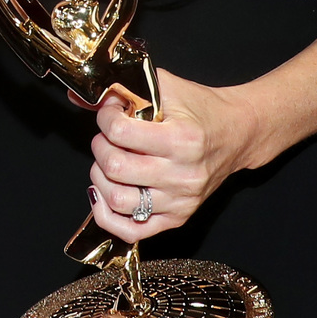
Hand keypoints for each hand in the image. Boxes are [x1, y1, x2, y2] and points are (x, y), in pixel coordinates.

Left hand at [84, 69, 256, 241]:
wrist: (237, 132)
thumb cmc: (201, 108)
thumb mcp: (164, 86)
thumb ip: (122, 87)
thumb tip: (80, 95)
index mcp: (181, 140)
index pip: (120, 133)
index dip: (105, 117)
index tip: (110, 112)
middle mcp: (182, 175)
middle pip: (115, 168)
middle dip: (100, 146)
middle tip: (107, 137)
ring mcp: (180, 200)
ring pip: (118, 200)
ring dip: (100, 178)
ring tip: (109, 162)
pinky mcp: (177, 218)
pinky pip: (131, 231)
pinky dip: (107, 215)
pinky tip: (104, 194)